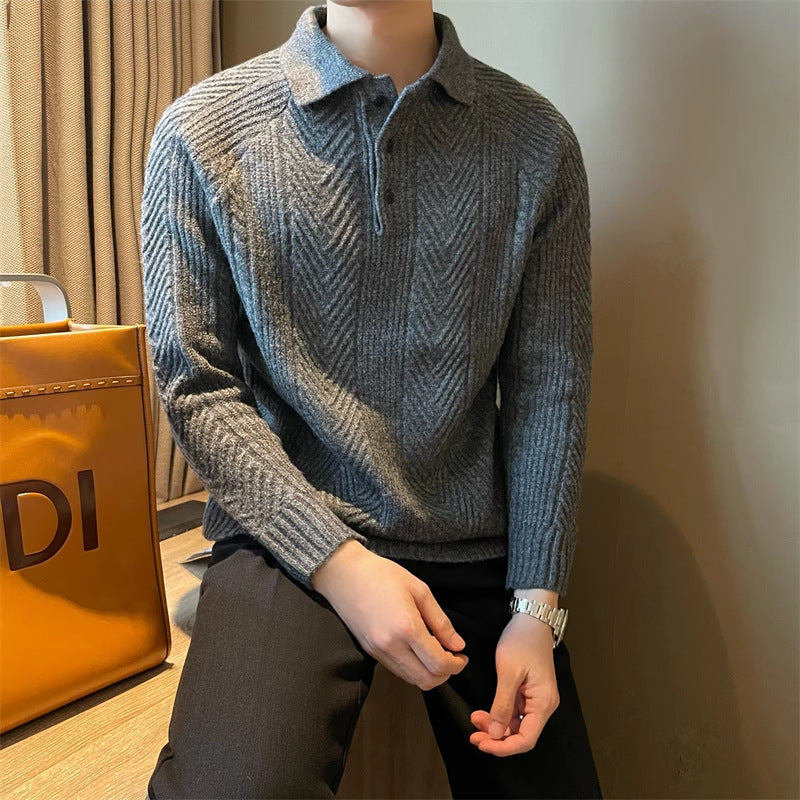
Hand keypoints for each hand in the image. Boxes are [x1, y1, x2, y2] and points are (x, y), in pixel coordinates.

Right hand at [311, 539, 468, 689]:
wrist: (344, 574)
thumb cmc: (382, 575)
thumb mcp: (419, 589)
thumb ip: (440, 621)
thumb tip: (457, 644)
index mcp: (407, 628)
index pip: (438, 663)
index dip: (456, 665)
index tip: (462, 655)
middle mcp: (391, 646)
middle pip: (426, 680)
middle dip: (445, 674)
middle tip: (453, 658)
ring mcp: (378, 652)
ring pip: (411, 679)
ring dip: (429, 673)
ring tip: (436, 653)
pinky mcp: (369, 652)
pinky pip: (397, 670)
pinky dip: (413, 668)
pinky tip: (418, 651)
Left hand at [469, 612, 558, 756]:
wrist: (531, 618)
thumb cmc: (522, 641)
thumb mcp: (509, 673)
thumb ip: (502, 705)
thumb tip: (495, 733)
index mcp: (544, 703)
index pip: (526, 739)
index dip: (503, 747)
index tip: (482, 743)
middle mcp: (543, 705)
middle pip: (521, 734)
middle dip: (496, 738)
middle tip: (473, 734)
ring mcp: (536, 699)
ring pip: (516, 725)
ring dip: (496, 726)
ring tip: (475, 720)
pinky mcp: (529, 692)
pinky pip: (514, 712)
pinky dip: (499, 715)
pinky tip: (484, 712)